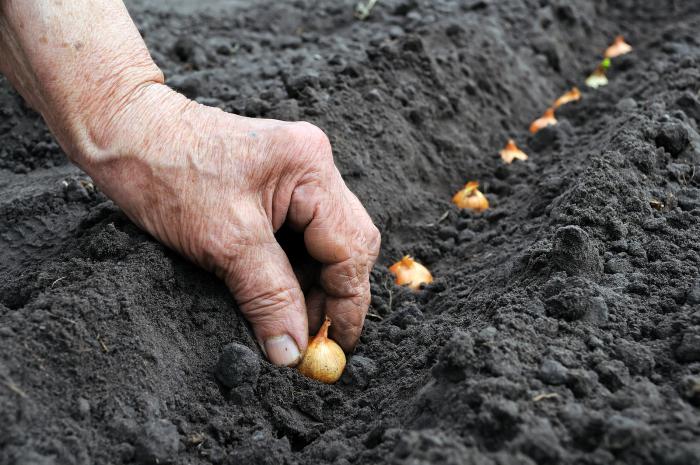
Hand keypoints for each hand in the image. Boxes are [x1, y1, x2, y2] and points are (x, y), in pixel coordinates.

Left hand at [84, 83, 380, 365]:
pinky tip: (276, 292)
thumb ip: (268, 297)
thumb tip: (292, 351)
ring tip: (288, 320)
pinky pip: (300, 234)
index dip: (348, 301)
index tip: (337, 345)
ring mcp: (297, 173)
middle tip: (309, 338)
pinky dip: (292, 268)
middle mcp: (313, 166)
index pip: (351, 245)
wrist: (125, 132)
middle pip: (347, 243)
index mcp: (310, 168)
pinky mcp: (276, 184)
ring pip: (324, 243)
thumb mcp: (224, 242)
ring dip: (311, 285)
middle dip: (332, 294)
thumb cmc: (167, 172)